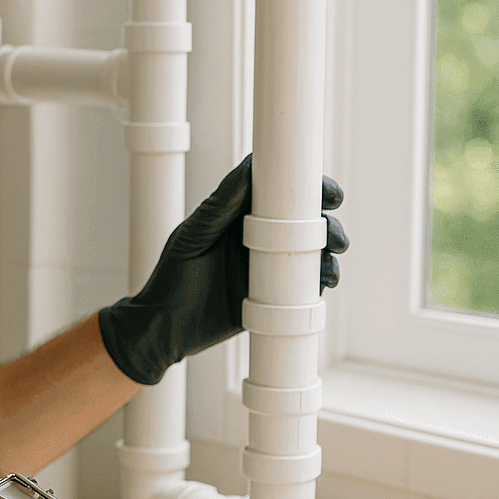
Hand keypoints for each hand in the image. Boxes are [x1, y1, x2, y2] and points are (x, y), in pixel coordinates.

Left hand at [96, 155, 347, 385]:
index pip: (279, 192)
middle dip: (326, 220)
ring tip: (331, 253)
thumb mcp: (192, 237)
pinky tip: (324, 279)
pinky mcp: (277, 296)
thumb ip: (218, 207)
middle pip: (305, 220)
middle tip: (333, 229)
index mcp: (239, 216)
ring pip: (313, 249)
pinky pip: (309, 283)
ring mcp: (270, 266)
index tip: (326, 191)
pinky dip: (323, 277)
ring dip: (329, 247)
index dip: (307, 187)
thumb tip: (248, 170)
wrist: (166, 328)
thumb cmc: (170, 278)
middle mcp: (259, 238)